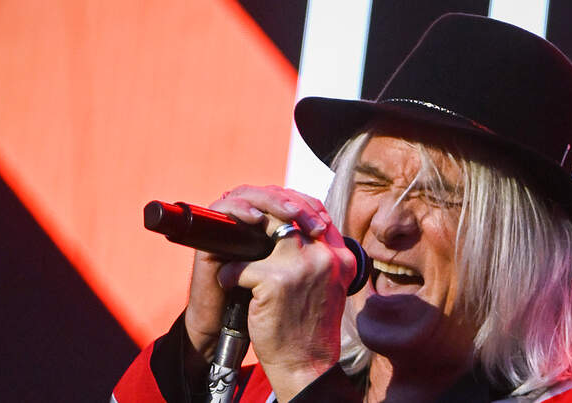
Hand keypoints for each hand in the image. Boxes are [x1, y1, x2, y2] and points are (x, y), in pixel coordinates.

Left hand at [182, 185, 354, 401]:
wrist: (306, 365)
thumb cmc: (310, 328)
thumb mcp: (328, 286)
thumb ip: (319, 257)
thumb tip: (293, 228)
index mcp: (342, 257)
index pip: (317, 211)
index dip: (292, 205)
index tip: (271, 210)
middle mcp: (326, 256)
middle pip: (290, 213)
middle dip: (264, 214)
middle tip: (244, 220)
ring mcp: (302, 266)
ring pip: (266, 228)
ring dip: (245, 238)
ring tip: (235, 250)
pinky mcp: (276, 280)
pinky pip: (241, 265)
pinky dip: (230, 274)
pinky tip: (230, 284)